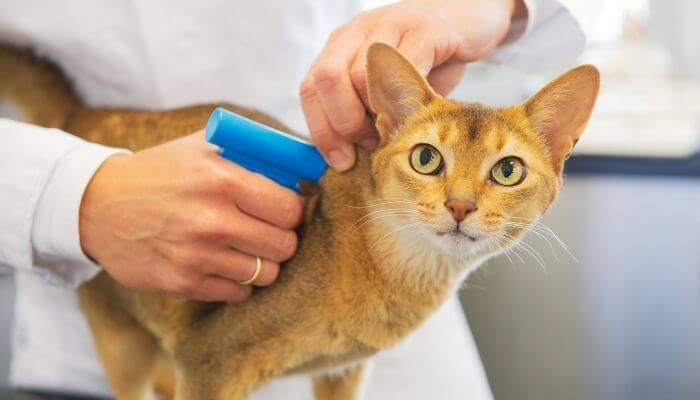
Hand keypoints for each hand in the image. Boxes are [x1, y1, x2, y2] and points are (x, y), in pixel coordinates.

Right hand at [79, 131, 302, 301]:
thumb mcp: (203, 146)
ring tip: (245, 248)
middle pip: (284, 245)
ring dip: (262, 262)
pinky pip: (238, 293)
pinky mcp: (182, 284)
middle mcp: (212, 220)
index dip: (292, 210)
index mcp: (222, 180)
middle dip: (282, 238)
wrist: (98, 206)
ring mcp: (196, 256)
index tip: (283, 210)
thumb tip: (302, 164)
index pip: (290, 209)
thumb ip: (253, 151)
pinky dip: (238, 281)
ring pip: (266, 274)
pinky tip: (224, 263)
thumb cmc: (161, 172)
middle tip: (268, 231)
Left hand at [301, 0, 524, 170]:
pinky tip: (418, 113)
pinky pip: (404, 68)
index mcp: (341, 47)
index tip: (342, 162)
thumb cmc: (428, 59)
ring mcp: (389, 27)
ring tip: (395, 131)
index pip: (310, 89)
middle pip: (326, 80)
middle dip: (344, 124)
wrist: (472, 19)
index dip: (322, 131)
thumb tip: (349, 158)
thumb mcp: (389, 87)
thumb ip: (366, 113)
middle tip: (370, 143)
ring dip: (375, 116)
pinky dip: (407, 100)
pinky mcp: (425, 30)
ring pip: (360, 76)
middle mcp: (357, 32)